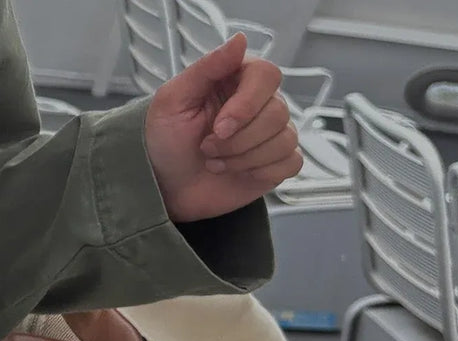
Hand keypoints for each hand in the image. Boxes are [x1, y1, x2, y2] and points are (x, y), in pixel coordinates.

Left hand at [145, 34, 302, 222]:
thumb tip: (240, 40)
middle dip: (236, 139)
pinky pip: (291, 162)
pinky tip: (237, 172)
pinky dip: (261, 171)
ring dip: (242, 158)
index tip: (220, 127)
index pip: (267, 75)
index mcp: (236, 80)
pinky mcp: (278, 161)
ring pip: (284, 139)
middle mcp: (259, 103)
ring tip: (214, 160)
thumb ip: (207, 67)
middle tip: (206, 147)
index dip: (247, 103)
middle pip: (277, 112)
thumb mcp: (173, 100)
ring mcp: (272, 132)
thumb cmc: (166, 140)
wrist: (166, 184)